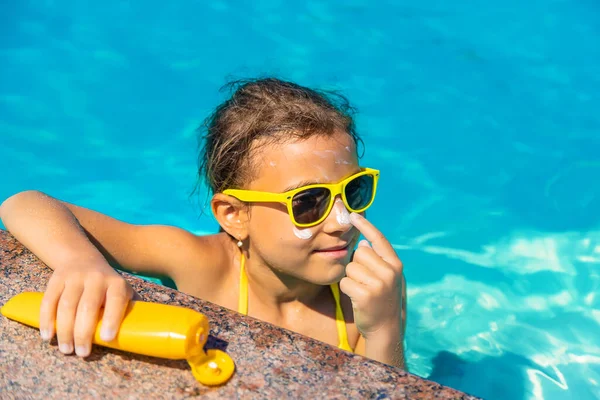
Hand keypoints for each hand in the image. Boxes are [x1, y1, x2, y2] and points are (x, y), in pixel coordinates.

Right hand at [39, 258, 136, 356]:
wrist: (82, 258)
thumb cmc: (107, 284)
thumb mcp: (122, 290)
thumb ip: (131, 307)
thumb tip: (145, 332)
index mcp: (116, 283)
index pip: (116, 300)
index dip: (112, 318)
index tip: (107, 338)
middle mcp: (96, 278)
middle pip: (88, 307)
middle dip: (83, 333)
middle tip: (82, 353)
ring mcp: (74, 277)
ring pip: (66, 306)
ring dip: (65, 330)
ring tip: (66, 349)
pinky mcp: (56, 279)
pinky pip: (49, 301)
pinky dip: (47, 320)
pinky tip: (48, 336)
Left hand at [339, 213, 405, 337]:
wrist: (385, 329)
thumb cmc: (383, 300)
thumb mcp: (387, 278)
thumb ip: (379, 260)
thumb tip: (363, 243)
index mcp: (396, 265)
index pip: (379, 239)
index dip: (366, 226)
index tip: (353, 215)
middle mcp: (390, 272)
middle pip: (359, 253)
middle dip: (357, 264)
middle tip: (365, 281)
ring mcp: (378, 284)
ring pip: (350, 267)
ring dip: (351, 278)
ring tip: (362, 290)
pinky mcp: (365, 295)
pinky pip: (344, 282)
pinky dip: (346, 289)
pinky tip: (357, 298)